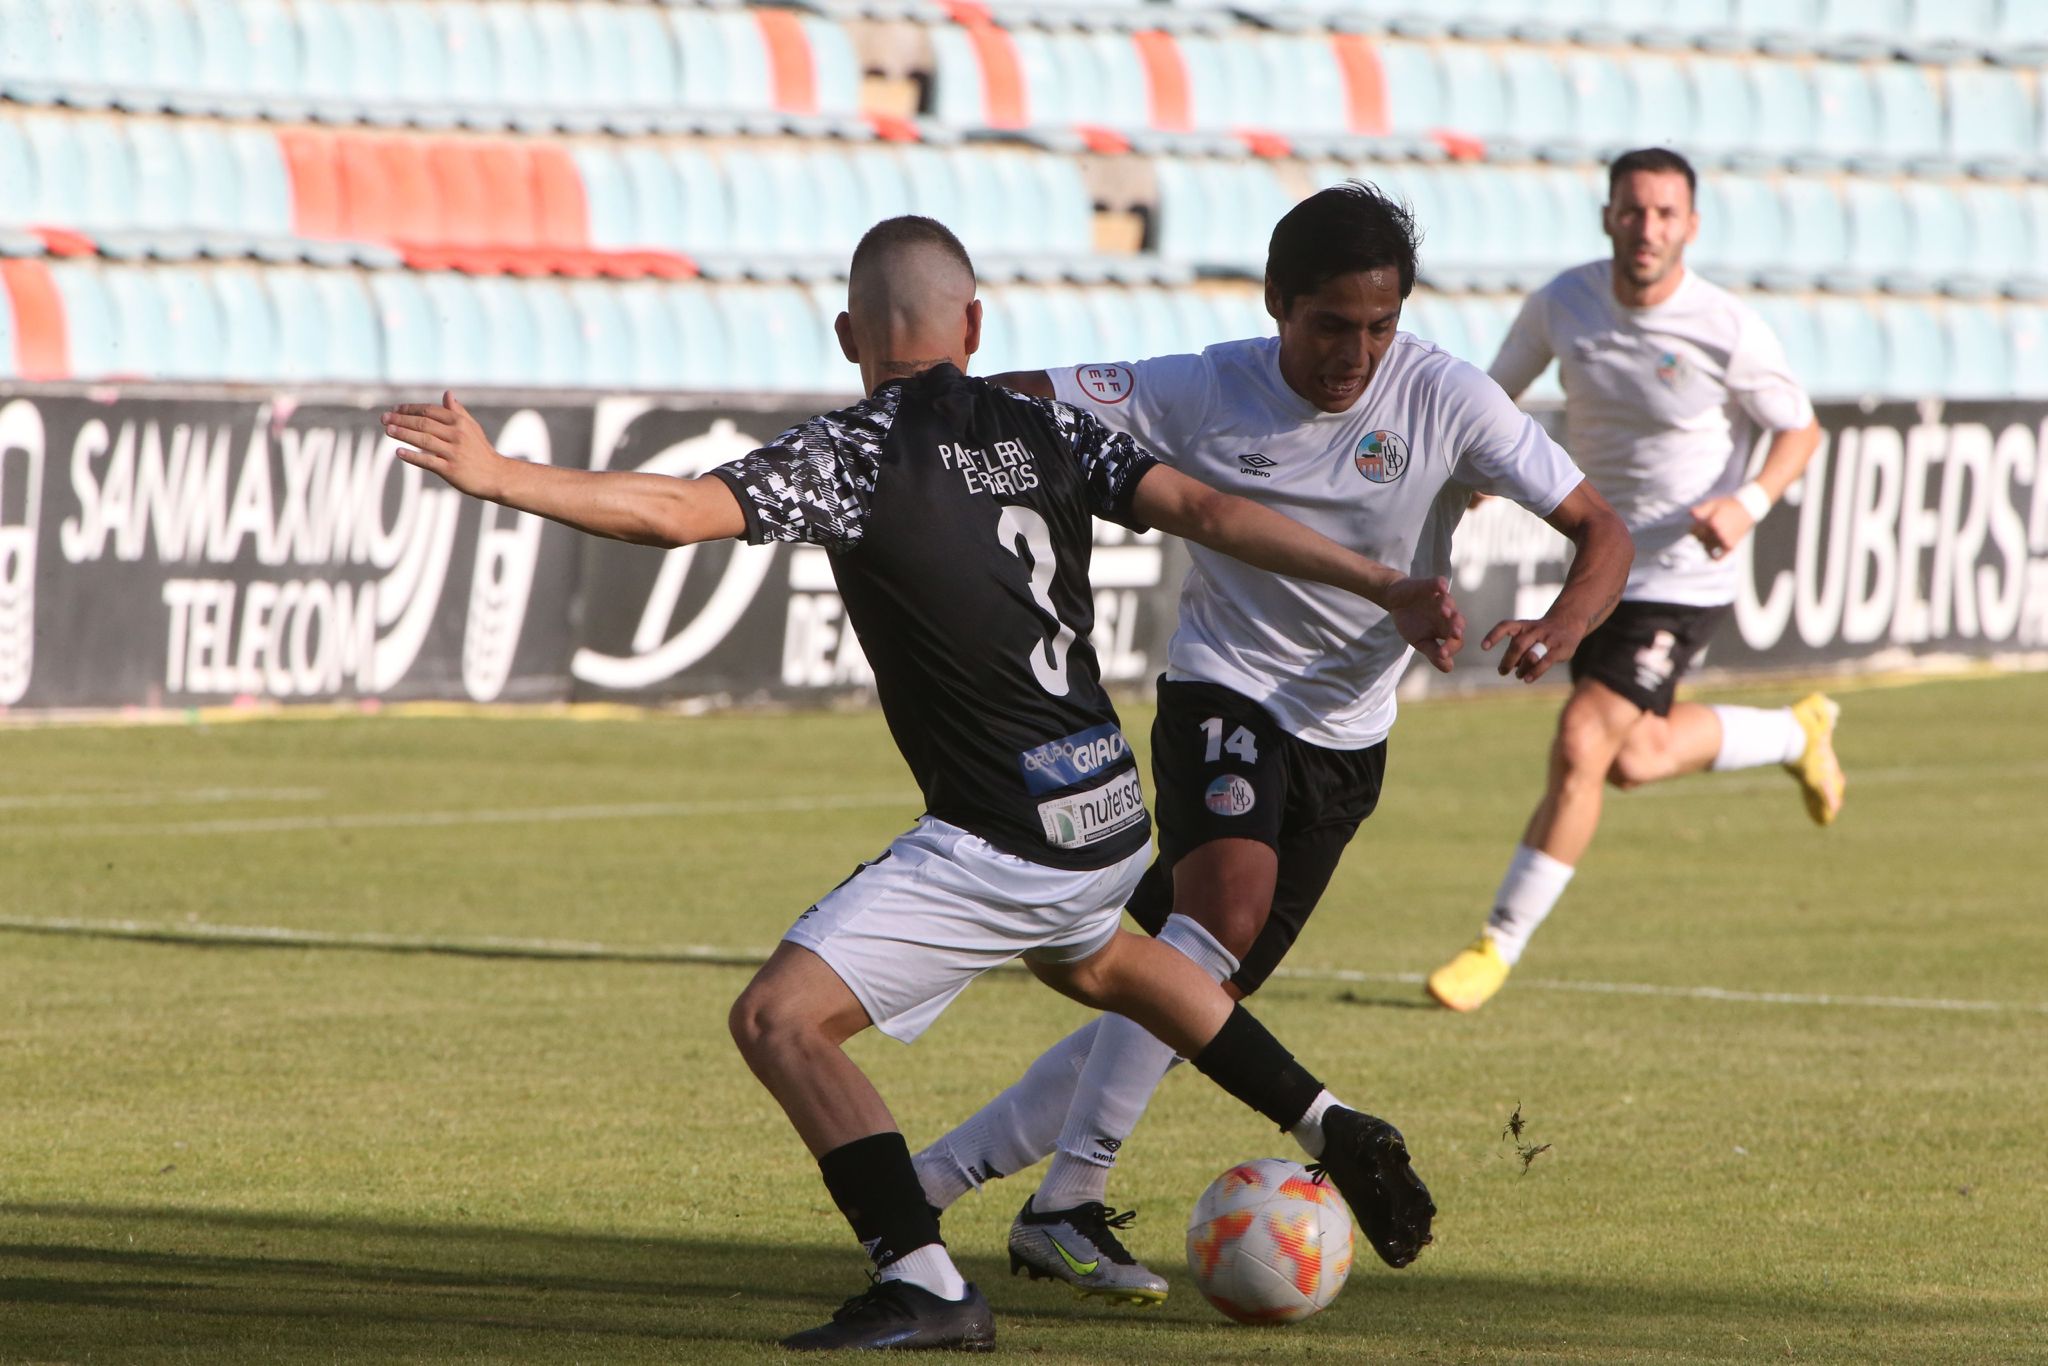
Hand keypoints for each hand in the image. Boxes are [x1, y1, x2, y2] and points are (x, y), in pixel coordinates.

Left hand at [384, 392, 505, 499]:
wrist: (497, 476)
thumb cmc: (481, 451)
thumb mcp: (472, 428)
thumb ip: (458, 411)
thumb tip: (447, 394)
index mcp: (460, 422)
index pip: (429, 410)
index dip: (410, 408)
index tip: (395, 409)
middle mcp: (456, 434)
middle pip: (423, 423)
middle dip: (401, 419)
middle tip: (384, 418)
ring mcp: (453, 452)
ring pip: (423, 440)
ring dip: (403, 434)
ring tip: (388, 430)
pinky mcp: (450, 469)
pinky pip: (428, 461)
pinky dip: (412, 456)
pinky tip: (399, 452)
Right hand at [1385, 576, 1464, 672]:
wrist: (1396, 601)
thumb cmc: (1411, 623)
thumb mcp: (1420, 642)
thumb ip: (1434, 654)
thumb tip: (1449, 668)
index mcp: (1446, 630)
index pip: (1456, 640)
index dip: (1450, 647)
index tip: (1441, 654)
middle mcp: (1447, 615)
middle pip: (1458, 620)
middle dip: (1456, 627)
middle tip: (1456, 634)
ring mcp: (1440, 599)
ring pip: (1449, 602)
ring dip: (1448, 606)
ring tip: (1444, 612)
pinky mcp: (1431, 586)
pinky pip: (1439, 583)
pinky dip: (1440, 584)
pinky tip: (1441, 587)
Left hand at [1480, 615, 1580, 681]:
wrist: (1568, 622)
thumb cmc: (1541, 633)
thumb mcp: (1527, 634)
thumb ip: (1518, 649)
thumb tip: (1507, 667)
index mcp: (1523, 625)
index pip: (1506, 626)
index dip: (1494, 636)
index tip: (1483, 647)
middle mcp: (1535, 630)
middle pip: (1518, 644)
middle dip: (1508, 660)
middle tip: (1501, 672)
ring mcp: (1548, 639)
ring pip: (1531, 654)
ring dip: (1521, 667)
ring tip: (1518, 676)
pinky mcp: (1560, 649)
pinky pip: (1546, 662)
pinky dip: (1535, 672)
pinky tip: (1527, 679)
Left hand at [1688, 495, 1755, 560]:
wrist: (1748, 507)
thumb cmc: (1729, 504)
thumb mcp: (1713, 503)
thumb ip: (1700, 509)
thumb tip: (1690, 514)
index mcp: (1712, 523)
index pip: (1694, 531)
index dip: (1692, 529)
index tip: (1694, 527)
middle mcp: (1718, 533)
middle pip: (1700, 540)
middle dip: (1698, 536)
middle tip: (1701, 532)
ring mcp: (1724, 540)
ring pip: (1707, 548)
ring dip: (1704, 544)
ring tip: (1706, 539)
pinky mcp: (1731, 545)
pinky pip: (1719, 557)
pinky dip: (1713, 557)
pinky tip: (1710, 555)